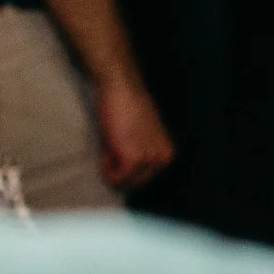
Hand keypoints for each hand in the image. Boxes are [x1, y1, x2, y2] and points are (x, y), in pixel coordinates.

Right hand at [94, 74, 173, 189]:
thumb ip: (141, 155)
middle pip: (135, 183)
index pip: (143, 178)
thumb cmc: (128, 110)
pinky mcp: (134, 158)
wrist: (122, 90)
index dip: (126, 167)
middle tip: (114, 147)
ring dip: (112, 167)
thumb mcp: (141, 138)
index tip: (122, 147)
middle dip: (120, 170)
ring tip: (113, 143)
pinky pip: (116, 178)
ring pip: (124, 181)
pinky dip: (107, 168)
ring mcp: (150, 159)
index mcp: (166, 154)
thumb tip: (128, 178)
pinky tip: (109, 147)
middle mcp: (162, 158)